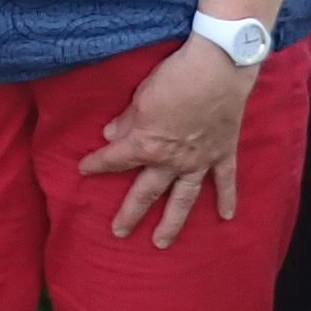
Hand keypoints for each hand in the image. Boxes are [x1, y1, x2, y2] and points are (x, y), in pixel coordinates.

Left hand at [77, 40, 254, 246]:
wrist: (218, 68)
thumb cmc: (175, 76)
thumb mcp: (142, 95)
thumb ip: (127, 119)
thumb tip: (111, 134)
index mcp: (146, 144)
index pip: (115, 158)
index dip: (97, 164)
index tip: (83, 170)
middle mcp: (171, 161)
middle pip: (146, 192)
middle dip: (130, 212)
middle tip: (118, 232)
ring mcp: (199, 161)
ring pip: (183, 199)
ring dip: (172, 223)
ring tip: (161, 243)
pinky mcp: (222, 154)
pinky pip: (225, 182)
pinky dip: (227, 199)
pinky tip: (226, 217)